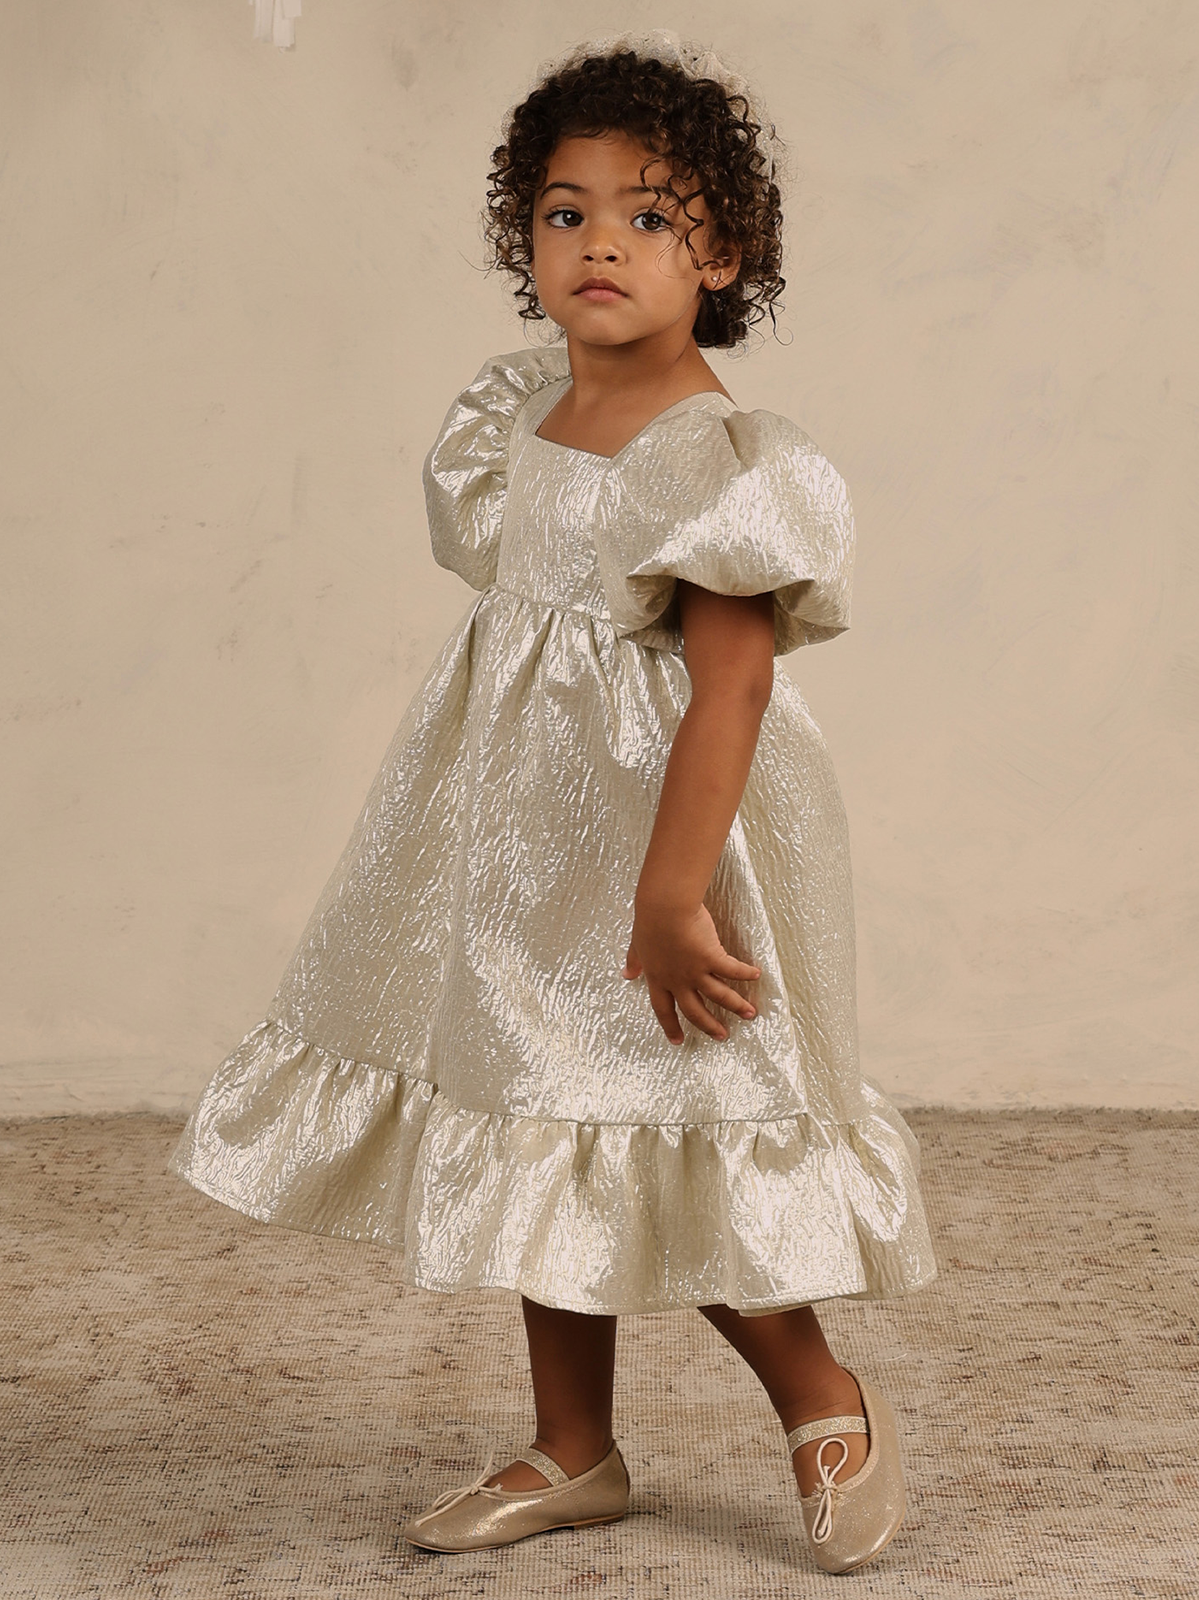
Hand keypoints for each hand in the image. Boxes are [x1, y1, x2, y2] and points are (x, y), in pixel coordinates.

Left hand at [622, 900, 760, 1044]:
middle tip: (721, 1036)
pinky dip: (745, 973)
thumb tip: (626, 974)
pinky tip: (756, 975)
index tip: (677, 1040)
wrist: (664, 908)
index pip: (663, 1009)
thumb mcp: (637, 945)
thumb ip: (634, 962)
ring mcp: (696, 971)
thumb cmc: (649, 921)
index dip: (670, 1026)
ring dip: (736, 1006)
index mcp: (658, 978)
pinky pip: (732, 970)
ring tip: (750, 1014)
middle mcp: (678, 980)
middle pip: (694, 1011)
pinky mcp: (712, 957)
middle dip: (709, 1026)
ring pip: (719, 996)